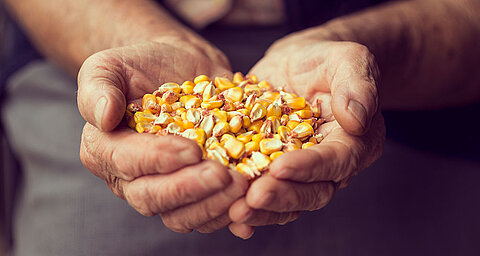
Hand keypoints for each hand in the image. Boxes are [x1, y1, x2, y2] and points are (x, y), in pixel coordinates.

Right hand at [78, 39, 247, 232]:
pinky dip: (230, 212)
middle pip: (153, 198)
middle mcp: (131, 178)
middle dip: (190, 190)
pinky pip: (209, 213)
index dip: (159, 160)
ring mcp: (165, 188)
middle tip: (223, 176)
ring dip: (214, 205)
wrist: (177, 66)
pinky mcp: (195, 191)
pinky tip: (251, 204)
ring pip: (183, 215)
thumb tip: (103, 116)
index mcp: (105, 150)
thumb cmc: (140, 64)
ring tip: (244, 187)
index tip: (192, 149)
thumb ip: (98, 87)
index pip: (127, 163)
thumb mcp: (110, 65)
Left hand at [228, 39, 385, 238]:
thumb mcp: (348, 59)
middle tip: (252, 198)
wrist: (299, 62)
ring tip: (235, 211)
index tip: (280, 168)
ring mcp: (300, 171)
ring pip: (287, 201)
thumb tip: (356, 120)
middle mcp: (330, 165)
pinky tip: (229, 216)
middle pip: (312, 192)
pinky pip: (263, 192)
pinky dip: (248, 206)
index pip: (335, 161)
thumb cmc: (326, 59)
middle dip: (281, 197)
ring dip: (262, 210)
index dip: (309, 168)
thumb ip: (356, 85)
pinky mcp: (272, 168)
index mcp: (355, 141)